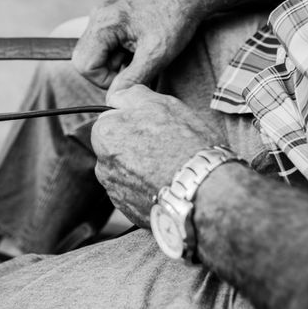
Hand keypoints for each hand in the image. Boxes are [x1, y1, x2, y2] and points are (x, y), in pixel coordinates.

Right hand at [72, 0, 201, 94]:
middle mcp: (98, 16)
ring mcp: (103, 16)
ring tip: (140, 54)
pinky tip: (138, 48)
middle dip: (108, 72)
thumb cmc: (175, 18)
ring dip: (116, 63)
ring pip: (96, 55)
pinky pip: (104, 46)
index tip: (128, 78)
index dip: (104, 80)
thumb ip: (133, 78)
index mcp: (104, 23)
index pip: (84, 65)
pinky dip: (119, 55)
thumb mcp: (156, 55)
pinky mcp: (111, 19)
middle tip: (135, 67)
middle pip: (85, 60)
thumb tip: (114, 99)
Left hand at [91, 85, 223, 226]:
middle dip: (136, 145)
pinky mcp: (128, 213)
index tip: (156, 126)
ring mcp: (115, 192)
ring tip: (171, 168)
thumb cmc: (186, 143)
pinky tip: (169, 185)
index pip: (113, 119)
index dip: (136, 120)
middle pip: (117, 147)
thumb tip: (119, 97)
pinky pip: (136, 194)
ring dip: (142, 168)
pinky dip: (148, 189)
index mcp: (105, 133)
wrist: (205, 192)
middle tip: (167, 146)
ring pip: (127, 171)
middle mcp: (102, 165)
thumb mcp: (162, 103)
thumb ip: (132, 95)